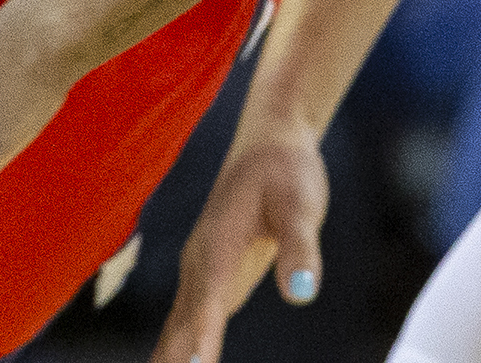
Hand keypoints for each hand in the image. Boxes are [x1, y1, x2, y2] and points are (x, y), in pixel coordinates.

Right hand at [151, 121, 325, 362]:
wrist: (270, 138)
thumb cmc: (286, 168)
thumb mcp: (301, 202)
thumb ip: (300, 247)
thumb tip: (304, 291)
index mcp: (217, 248)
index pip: (205, 309)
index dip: (196, 348)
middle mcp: (200, 266)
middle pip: (178, 331)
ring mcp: (201, 273)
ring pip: (176, 332)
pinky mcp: (211, 279)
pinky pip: (189, 327)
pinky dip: (180, 354)